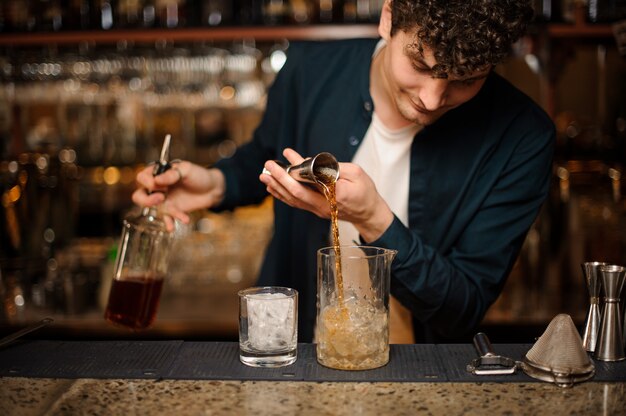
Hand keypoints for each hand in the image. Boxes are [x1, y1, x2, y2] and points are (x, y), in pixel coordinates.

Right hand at [132, 161, 224, 227]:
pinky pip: (166, 218)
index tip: (158, 183)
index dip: (147, 181)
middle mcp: (158, 187)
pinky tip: (172, 227)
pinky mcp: (172, 210)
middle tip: (161, 198)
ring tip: (177, 213)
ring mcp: (164, 200)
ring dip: (163, 213)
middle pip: (139, 195)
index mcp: (158, 173)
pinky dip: (169, 222)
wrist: (212, 189)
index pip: (142, 177)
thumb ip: (172, 174)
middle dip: (146, 200)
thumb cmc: (198, 175)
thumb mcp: (187, 169)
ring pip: (152, 209)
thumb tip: (157, 180)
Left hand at [260, 148, 393, 241]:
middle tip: (268, 165)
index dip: (295, 168)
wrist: (368, 214)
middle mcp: (323, 205)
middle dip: (279, 178)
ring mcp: (318, 210)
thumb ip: (335, 167)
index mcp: (335, 194)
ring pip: (292, 199)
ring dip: (276, 187)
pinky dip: (283, 195)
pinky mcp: (315, 210)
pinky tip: (273, 188)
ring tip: (264, 176)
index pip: (310, 180)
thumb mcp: (356, 173)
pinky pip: (296, 203)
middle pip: (296, 193)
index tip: (287, 154)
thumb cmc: (365, 192)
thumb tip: (312, 161)